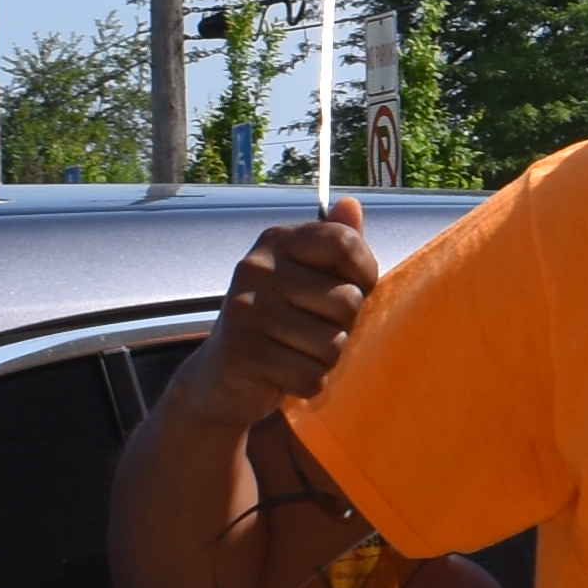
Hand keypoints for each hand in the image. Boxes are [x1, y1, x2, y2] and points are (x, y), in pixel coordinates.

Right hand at [194, 207, 376, 425]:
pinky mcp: (243, 351)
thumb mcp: (308, 279)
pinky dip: (307, 383)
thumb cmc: (279, 324)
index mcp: (278, 242)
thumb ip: (335, 246)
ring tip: (297, 352)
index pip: (345, 242)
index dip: (365, 273)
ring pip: (332, 343)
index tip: (352, 288)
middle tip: (312, 330)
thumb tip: (351, 204)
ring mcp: (246, 308)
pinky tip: (284, 374)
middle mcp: (257, 267)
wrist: (222, 377)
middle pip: (348, 299)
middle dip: (342, 326)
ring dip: (325, 359)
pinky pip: (310, 375)